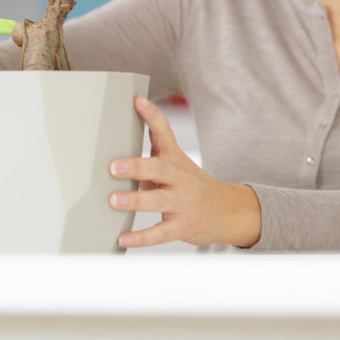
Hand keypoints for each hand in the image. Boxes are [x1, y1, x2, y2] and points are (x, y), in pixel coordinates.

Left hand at [109, 95, 261, 248]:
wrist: (226, 211)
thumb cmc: (190, 185)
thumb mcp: (175, 163)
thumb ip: (153, 150)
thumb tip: (124, 132)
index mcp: (175, 160)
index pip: (165, 132)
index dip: (152, 115)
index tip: (138, 100)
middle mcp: (180, 179)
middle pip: (160, 168)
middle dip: (136, 166)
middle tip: (113, 167)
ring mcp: (183, 203)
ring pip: (159, 201)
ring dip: (136, 200)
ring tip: (113, 201)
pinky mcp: (182, 226)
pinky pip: (160, 233)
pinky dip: (141, 238)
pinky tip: (123, 238)